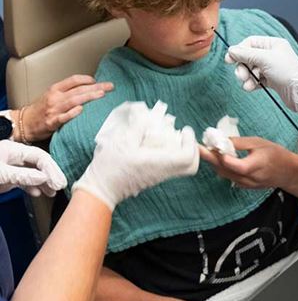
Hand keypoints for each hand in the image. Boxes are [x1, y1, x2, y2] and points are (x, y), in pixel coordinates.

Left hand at [0, 140, 66, 196]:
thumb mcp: (1, 173)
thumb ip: (22, 175)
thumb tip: (44, 178)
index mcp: (13, 149)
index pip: (40, 156)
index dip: (51, 169)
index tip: (57, 183)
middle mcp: (14, 157)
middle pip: (39, 164)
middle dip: (51, 175)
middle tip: (60, 186)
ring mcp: (11, 167)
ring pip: (33, 174)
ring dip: (43, 183)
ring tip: (52, 192)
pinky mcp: (7, 178)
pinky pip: (23, 181)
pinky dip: (31, 187)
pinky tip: (37, 193)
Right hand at [22, 75, 113, 141]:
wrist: (24, 123)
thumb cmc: (41, 109)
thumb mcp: (52, 95)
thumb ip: (67, 92)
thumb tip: (88, 89)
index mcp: (55, 89)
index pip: (73, 80)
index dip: (87, 79)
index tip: (97, 81)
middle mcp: (55, 98)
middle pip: (78, 90)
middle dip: (96, 87)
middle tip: (110, 86)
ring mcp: (53, 110)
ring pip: (73, 101)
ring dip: (89, 97)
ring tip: (102, 94)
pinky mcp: (52, 122)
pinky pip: (63, 117)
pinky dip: (72, 113)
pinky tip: (82, 110)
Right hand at [72, 101, 199, 210]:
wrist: (101, 189)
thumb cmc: (110, 166)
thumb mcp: (122, 141)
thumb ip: (137, 125)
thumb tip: (144, 111)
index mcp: (159, 163)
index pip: (187, 157)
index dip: (190, 142)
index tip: (184, 129)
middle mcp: (163, 172)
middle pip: (191, 166)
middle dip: (192, 149)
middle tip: (183, 135)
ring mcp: (159, 177)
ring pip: (183, 168)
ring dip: (183, 152)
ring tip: (173, 138)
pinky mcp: (154, 178)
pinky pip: (173, 168)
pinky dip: (174, 156)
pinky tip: (161, 146)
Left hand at [200, 136, 294, 188]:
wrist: (288, 172)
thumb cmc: (276, 154)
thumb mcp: (259, 143)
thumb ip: (240, 143)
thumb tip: (221, 141)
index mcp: (255, 165)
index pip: (232, 164)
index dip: (217, 157)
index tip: (205, 148)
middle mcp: (249, 178)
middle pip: (224, 170)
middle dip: (210, 159)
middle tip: (199, 148)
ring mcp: (246, 185)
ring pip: (224, 175)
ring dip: (215, 164)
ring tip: (208, 152)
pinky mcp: (245, 187)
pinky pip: (229, 178)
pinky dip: (223, 169)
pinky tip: (221, 160)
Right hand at [225, 36, 297, 114]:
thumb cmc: (287, 72)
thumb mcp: (264, 59)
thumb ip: (246, 54)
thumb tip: (231, 50)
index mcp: (273, 44)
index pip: (250, 43)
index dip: (239, 50)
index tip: (229, 60)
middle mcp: (272, 54)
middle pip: (249, 57)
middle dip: (243, 67)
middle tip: (241, 76)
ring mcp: (272, 68)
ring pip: (251, 69)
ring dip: (247, 77)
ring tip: (248, 84)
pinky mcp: (272, 80)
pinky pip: (256, 79)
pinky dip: (252, 83)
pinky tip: (251, 88)